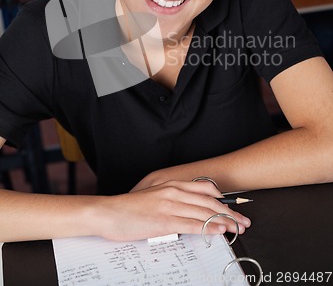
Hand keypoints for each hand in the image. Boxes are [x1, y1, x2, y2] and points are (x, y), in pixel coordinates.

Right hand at [91, 180, 250, 240]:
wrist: (109, 212)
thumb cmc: (130, 208)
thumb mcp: (153, 198)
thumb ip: (172, 200)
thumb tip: (188, 210)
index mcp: (172, 185)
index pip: (205, 189)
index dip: (224, 199)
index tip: (234, 208)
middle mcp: (174, 192)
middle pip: (210, 201)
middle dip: (230, 212)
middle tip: (244, 221)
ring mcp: (170, 206)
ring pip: (205, 213)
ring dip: (225, 221)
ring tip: (238, 228)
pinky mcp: (165, 221)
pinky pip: (193, 224)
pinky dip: (209, 227)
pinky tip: (220, 231)